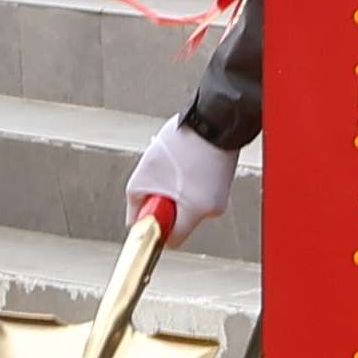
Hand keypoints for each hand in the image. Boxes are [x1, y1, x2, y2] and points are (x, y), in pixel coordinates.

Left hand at [124, 118, 241, 241]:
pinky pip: (199, 192)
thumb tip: (134, 222)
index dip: (156, 229)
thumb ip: (136, 205)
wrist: (214, 117)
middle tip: (158, 184)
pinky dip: (188, 183)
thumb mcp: (144, 175)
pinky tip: (185, 162)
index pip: (172, 240)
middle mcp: (213, 209)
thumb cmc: (183, 143)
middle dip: (165, 206)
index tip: (148, 216)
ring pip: (189, 206)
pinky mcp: (223, 182)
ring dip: (176, 192)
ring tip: (173, 167)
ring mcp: (221, 196)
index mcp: (196, 211)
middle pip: (180, 221)